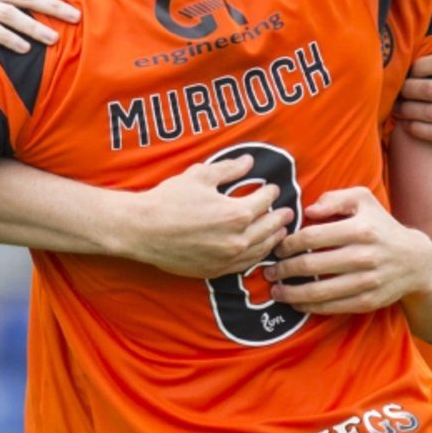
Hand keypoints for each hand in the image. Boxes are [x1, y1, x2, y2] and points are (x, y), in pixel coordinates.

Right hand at [123, 152, 296, 277]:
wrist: (143, 230)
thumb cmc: (169, 200)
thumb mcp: (200, 176)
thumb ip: (229, 169)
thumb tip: (248, 162)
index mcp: (238, 213)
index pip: (265, 200)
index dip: (270, 191)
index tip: (271, 187)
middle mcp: (238, 240)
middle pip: (270, 227)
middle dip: (280, 217)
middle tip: (288, 212)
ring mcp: (228, 258)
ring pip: (261, 249)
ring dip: (273, 238)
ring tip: (280, 232)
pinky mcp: (216, 270)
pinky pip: (245, 265)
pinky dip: (257, 256)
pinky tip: (258, 251)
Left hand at [273, 188, 431, 315]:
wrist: (415, 262)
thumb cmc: (381, 227)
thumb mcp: (364, 201)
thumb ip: (335, 198)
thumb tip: (309, 210)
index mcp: (360, 229)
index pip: (312, 236)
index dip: (288, 243)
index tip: (277, 247)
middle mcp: (363, 256)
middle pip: (310, 264)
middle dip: (284, 269)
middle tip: (269, 270)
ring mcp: (366, 281)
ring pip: (318, 291)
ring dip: (291, 292)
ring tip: (275, 289)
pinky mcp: (367, 301)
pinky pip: (331, 307)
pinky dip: (309, 306)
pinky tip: (296, 302)